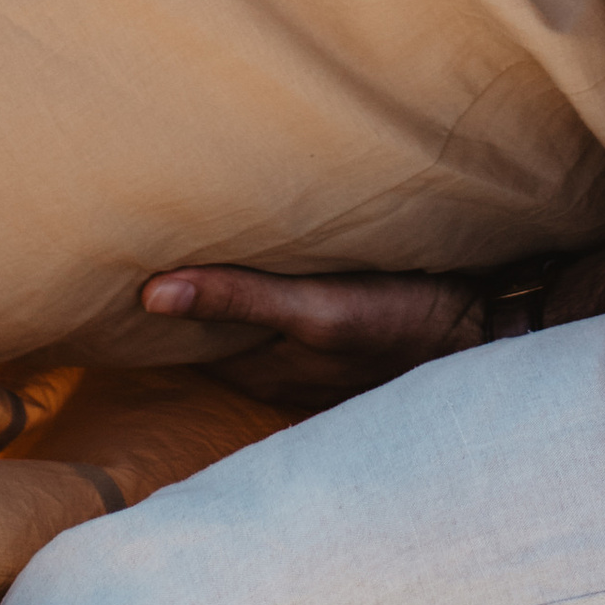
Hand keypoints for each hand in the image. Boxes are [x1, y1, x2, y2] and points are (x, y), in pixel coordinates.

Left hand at [137, 261, 491, 400]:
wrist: (485, 333)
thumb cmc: (400, 323)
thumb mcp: (316, 309)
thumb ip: (238, 299)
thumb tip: (149, 296)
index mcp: (259, 370)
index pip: (184, 339)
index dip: (154, 304)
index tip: (118, 264)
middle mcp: (276, 372)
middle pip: (212, 330)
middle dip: (184, 292)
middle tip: (144, 233)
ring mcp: (308, 360)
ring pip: (247, 322)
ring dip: (227, 288)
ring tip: (190, 233)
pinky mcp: (338, 340)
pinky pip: (283, 316)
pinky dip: (266, 290)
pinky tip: (268, 254)